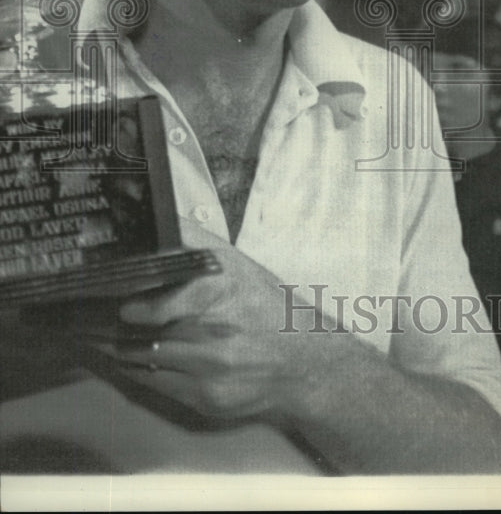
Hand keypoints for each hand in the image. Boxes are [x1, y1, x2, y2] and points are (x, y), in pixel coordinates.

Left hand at [88, 219, 325, 420]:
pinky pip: (155, 384)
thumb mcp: (239, 266)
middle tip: (79, 317)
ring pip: (145, 359)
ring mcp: (210, 370)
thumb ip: (197, 243)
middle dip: (112, 325)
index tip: (126, 309)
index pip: (182, 300)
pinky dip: (134, 369)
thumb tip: (157, 218)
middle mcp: (218, 332)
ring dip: (116, 348)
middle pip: (150, 332)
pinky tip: (122, 357)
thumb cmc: (267, 307)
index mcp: (227, 291)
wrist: (304, 363)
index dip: (148, 308)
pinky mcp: (204, 399)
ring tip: (90, 334)